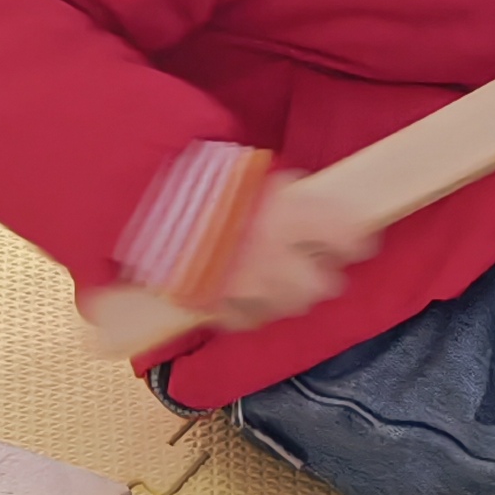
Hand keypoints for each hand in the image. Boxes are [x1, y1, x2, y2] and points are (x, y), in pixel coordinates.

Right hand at [211, 176, 384, 330]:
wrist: (140, 201)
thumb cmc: (199, 180)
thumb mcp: (254, 175)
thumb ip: (289, 197)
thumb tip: (313, 210)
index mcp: (288, 216)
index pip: (348, 238)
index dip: (354, 239)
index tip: (353, 240)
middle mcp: (274, 258)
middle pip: (326, 285)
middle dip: (321, 275)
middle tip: (311, 261)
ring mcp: (246, 288)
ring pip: (290, 306)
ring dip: (288, 292)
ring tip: (275, 276)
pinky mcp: (218, 307)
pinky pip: (249, 319)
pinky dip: (251, 308)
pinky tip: (244, 291)